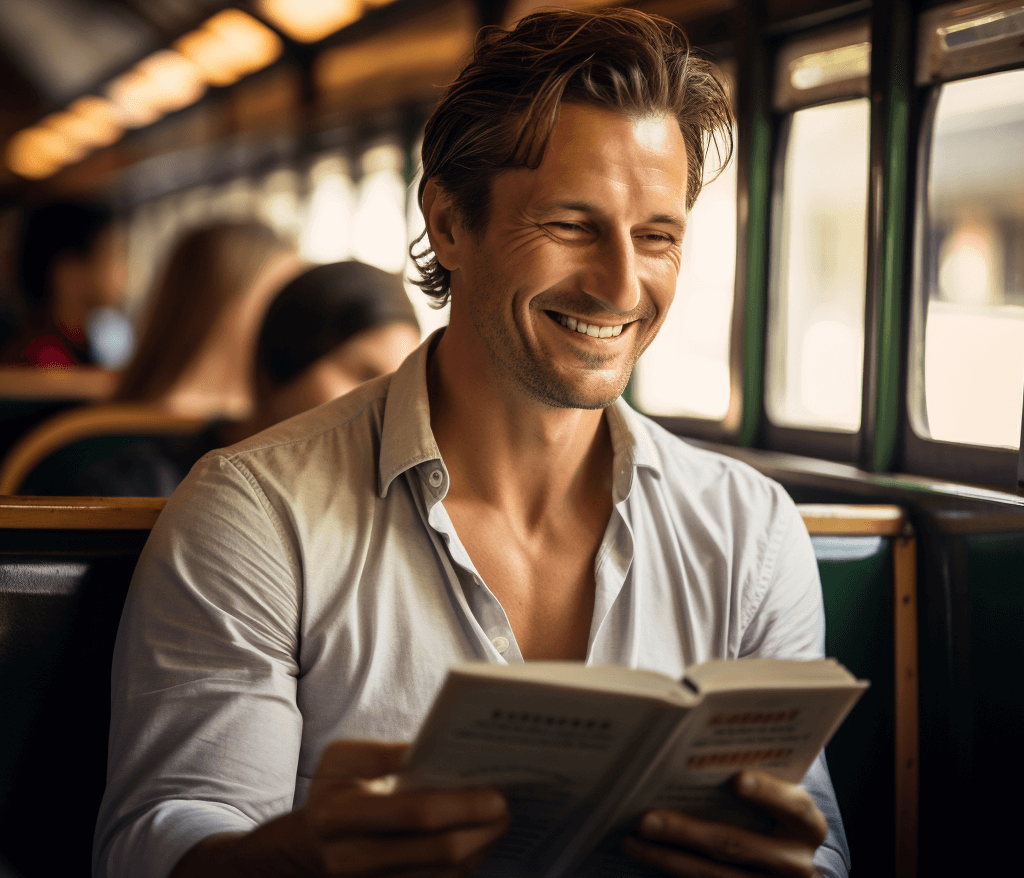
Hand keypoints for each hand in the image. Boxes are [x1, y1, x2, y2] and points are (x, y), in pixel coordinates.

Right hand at [172, 740, 509, 877]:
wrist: (302, 850)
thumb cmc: (333, 792)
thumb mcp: (347, 758)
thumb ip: (394, 752)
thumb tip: (449, 746)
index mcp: (340, 816)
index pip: (417, 813)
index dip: (464, 805)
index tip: (498, 793)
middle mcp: (351, 861)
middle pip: (440, 853)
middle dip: (484, 831)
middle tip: (509, 807)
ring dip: (480, 850)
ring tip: (499, 823)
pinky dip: (464, 869)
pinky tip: (477, 844)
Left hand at [622, 770, 826, 877]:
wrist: (784, 871)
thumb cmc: (770, 818)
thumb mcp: (774, 803)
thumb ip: (750, 780)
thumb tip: (691, 752)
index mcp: (808, 827)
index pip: (795, 807)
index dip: (768, 792)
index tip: (737, 779)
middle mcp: (797, 864)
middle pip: (737, 845)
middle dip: (686, 831)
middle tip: (646, 819)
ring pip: (715, 877)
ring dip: (668, 858)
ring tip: (633, 840)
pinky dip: (673, 871)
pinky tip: (647, 856)